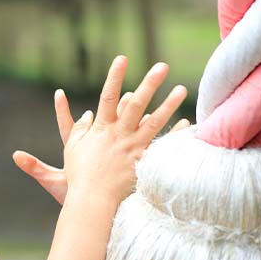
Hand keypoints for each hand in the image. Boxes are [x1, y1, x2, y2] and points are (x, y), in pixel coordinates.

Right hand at [13, 56, 188, 204]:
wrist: (91, 200)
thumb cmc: (78, 176)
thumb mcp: (73, 149)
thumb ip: (79, 129)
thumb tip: (87, 114)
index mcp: (100, 129)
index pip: (108, 96)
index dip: (114, 76)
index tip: (122, 58)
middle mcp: (119, 135)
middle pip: (136, 104)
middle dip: (149, 83)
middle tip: (162, 66)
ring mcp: (133, 149)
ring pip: (154, 122)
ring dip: (169, 104)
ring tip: (181, 89)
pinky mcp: (142, 163)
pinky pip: (161, 146)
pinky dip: (175, 136)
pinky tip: (187, 124)